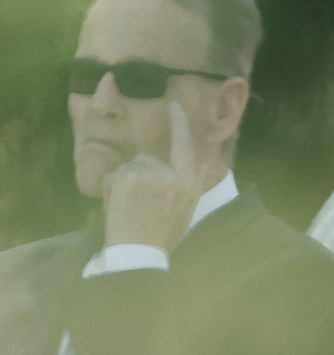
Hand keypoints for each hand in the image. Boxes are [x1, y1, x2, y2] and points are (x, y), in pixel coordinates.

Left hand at [99, 101, 207, 252]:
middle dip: (141, 173)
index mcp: (187, 182)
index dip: (178, 124)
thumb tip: (201, 161)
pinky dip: (112, 187)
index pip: (183, 146)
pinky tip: (118, 204)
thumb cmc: (164, 231)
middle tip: (140, 201)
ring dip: (126, 180)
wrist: (138, 249)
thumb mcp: (187, 207)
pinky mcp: (125, 178)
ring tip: (129, 205)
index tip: (174, 106)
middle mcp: (169, 175)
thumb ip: (194, 181)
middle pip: (148, 158)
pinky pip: (115, 174)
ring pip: (130, 166)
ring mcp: (146, 175)